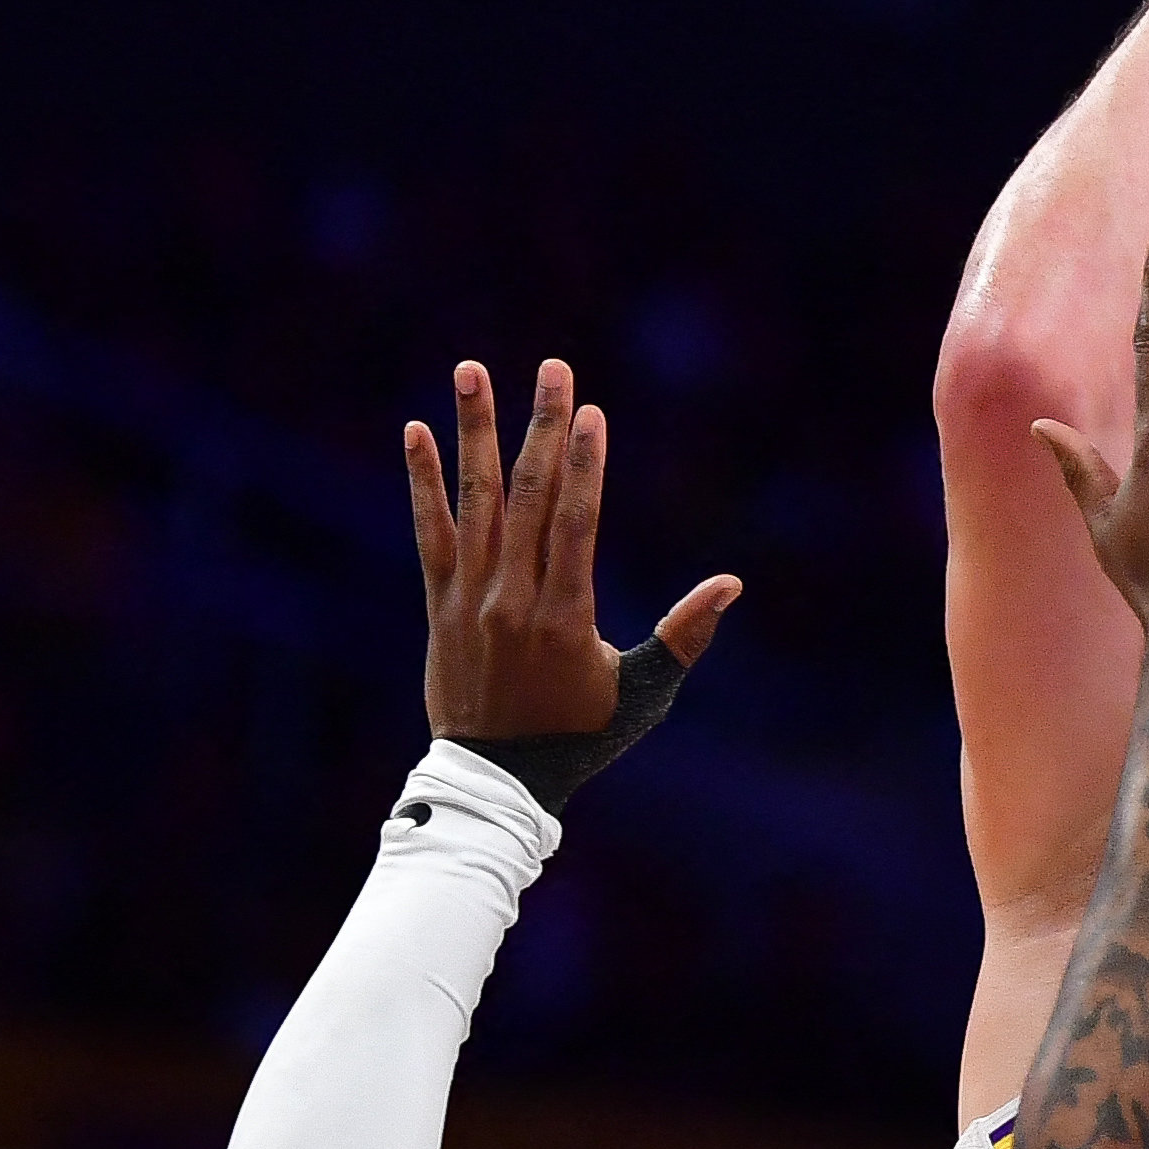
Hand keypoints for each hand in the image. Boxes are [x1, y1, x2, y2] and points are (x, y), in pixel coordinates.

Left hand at [403, 359, 738, 794]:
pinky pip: (429, 532)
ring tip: (472, 370)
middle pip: (529, 496)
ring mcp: (471, 599)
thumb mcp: (641, 693)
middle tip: (553, 368)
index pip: (576, 523)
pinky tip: (417, 431)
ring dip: (474, 430)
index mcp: (567, 617)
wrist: (499, 780)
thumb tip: (731, 585)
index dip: (585, 465)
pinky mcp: (438, 605)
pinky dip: (424, 481)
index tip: (591, 412)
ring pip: (475, 501)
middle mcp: (514, 598)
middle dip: (543, 426)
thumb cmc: (580, 737)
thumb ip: (684, 636)